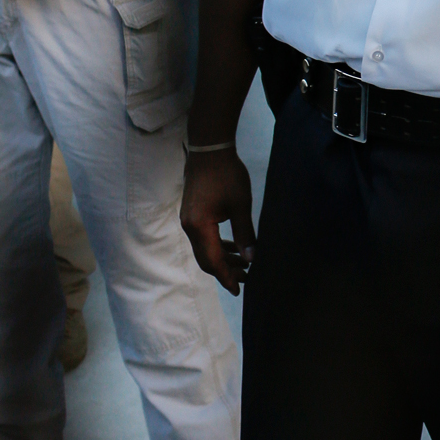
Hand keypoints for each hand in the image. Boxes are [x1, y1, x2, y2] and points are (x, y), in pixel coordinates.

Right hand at [181, 150, 255, 294]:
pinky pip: (204, 237)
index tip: (239, 290)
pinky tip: (233, 247)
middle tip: (246, 278)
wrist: (209, 149)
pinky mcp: (192, 214)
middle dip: (225, 271)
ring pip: (205, 248)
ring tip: (245, 263)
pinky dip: (218, 245)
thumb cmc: (226, 174)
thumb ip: (244, 234)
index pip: (212, 261)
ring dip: (223, 258)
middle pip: (206, 258)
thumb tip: (250, 259)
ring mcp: (189, 220)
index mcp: (199, 227)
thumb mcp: (240, 205)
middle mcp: (189, 227)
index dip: (226, 277)